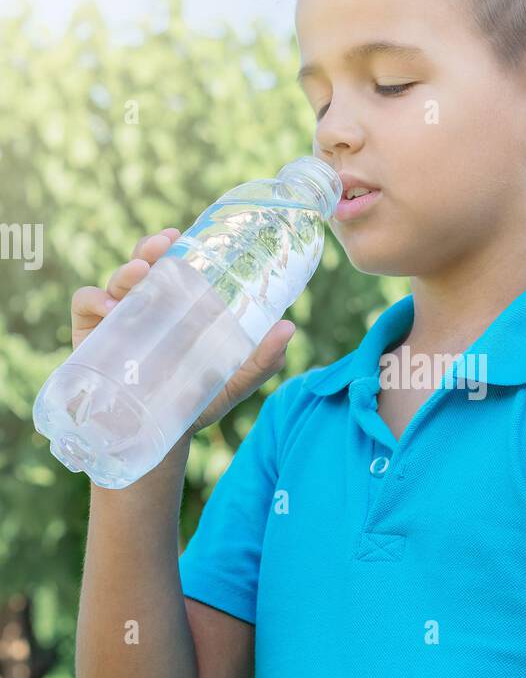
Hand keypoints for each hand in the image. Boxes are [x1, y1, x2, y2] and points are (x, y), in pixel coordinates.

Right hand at [70, 227, 296, 440]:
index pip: (171, 266)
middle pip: (141, 265)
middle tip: (160, 247)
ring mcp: (116, 321)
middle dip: (147, 248)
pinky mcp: (91, 338)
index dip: (171, 246)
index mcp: (177, 308)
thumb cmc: (198, 403)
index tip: (178, 235)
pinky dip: (93, 301)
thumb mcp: (235, 382)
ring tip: (139, 274)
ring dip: (125, 271)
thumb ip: (262, 359)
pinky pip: (85, 307)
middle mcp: (145, 307)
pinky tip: (109, 309)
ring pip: (115, 282)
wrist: (162, 442)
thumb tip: (288, 327)